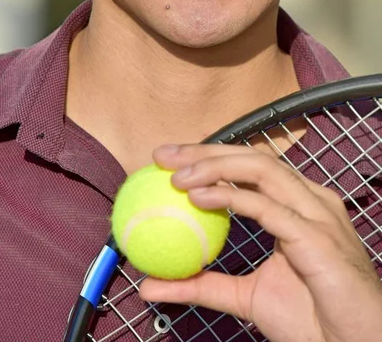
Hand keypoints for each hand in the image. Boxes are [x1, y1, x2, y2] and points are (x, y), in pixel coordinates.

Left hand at [139, 144, 381, 341]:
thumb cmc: (311, 319)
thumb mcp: (244, 297)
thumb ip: (201, 284)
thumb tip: (150, 285)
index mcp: (296, 205)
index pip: (248, 167)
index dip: (209, 156)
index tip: (168, 161)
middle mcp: (309, 200)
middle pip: (252, 158)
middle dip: (206, 150)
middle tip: (164, 155)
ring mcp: (317, 213)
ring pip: (262, 170)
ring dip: (215, 167)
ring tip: (178, 176)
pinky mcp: (319, 235)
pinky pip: (270, 208)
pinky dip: (232, 198)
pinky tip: (200, 197)